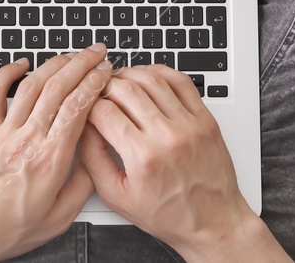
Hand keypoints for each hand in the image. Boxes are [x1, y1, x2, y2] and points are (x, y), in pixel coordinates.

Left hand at [0, 45, 111, 262]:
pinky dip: (7, 73)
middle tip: (97, 53)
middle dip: (81, 63)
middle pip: (58, 87)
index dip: (95, 83)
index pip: (78, 107)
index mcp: (50, 160)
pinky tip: (21, 64)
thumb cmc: (5, 230)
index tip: (107, 72)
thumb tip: (95, 161)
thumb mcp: (58, 219)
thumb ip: (82, 187)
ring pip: (31, 85)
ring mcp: (4, 133)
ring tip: (71, 55)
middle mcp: (27, 140)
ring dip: (54, 63)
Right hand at [80, 65, 289, 262]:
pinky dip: (160, 72)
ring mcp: (190, 124)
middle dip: (105, 86)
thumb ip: (93, 159)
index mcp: (143, 157)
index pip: (104, 111)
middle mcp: (168, 136)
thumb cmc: (169, 215)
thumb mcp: (118, 197)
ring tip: (119, 82)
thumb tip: (81, 129)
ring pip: (152, 79)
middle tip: (98, 91)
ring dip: (129, 74)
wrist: (213, 223)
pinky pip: (181, 82)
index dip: (87, 104)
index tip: (84, 106)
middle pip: (125, 89)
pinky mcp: (205, 119)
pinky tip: (148, 77)